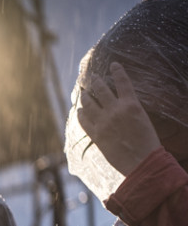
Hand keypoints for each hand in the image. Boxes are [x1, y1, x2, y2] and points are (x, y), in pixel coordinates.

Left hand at [77, 62, 161, 176]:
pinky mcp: (95, 134)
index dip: (117, 71)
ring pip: (89, 103)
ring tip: (83, 93)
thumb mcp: (143, 119)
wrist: (141, 161)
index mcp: (132, 104)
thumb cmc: (147, 142)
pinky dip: (80, 114)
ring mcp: (103, 122)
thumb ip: (129, 109)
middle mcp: (115, 110)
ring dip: (85, 97)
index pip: (123, 82)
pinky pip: (83, 121)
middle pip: (101, 90)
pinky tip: (79, 111)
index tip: (113, 64)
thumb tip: (118, 106)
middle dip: (95, 82)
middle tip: (92, 78)